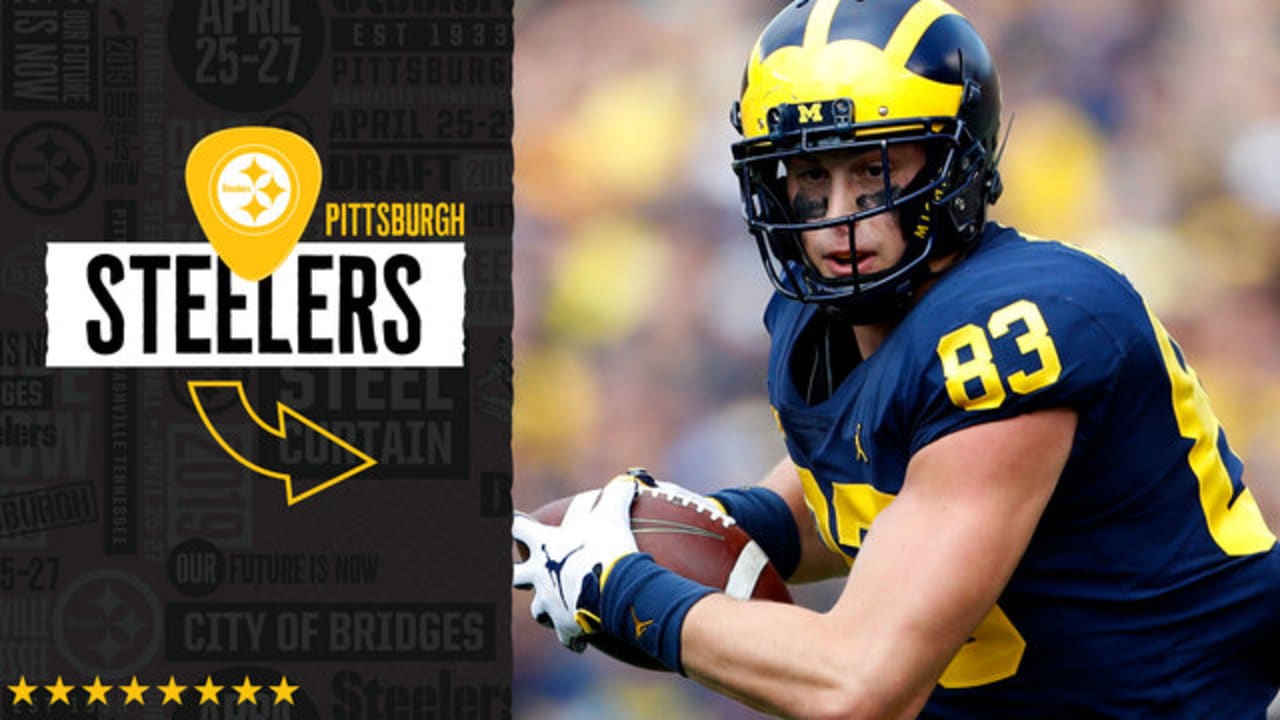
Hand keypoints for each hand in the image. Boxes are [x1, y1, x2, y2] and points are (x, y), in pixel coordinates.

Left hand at [512, 475, 640, 650]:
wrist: (613, 589)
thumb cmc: (607, 548)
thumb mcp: (613, 514)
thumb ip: (616, 495)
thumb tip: (628, 480)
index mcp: (545, 546)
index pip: (517, 528)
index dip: (511, 522)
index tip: (507, 519)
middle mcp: (539, 575)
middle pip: (514, 576)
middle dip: (516, 574)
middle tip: (522, 574)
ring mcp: (550, 603)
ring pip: (537, 611)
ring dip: (545, 609)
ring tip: (556, 609)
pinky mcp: (565, 626)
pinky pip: (566, 637)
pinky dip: (572, 638)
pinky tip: (579, 642)